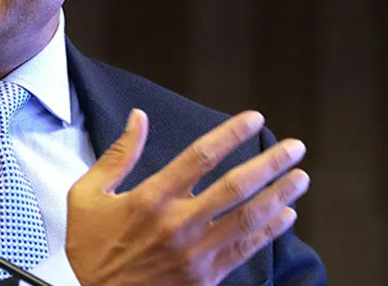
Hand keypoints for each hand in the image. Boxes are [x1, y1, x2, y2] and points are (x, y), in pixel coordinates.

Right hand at [65, 109, 309, 285]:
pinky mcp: (204, 277)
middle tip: (294, 147)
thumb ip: (118, 155)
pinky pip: (244, 250)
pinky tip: (286, 216)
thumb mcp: (87, 195)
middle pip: (235, 186)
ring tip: (300, 177)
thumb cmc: (90, 246)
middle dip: (269, 163)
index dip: (231, 134)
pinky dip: (269, 232)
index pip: (200, 157)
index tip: (254, 119)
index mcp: (150, 198)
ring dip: (279, 195)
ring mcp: (194, 252)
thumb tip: (137, 118)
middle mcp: (178, 223)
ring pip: (248, 218)